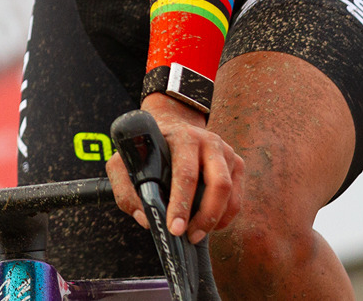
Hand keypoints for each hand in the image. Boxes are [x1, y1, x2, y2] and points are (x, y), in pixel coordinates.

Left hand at [105, 94, 243, 245]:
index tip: (174, 229)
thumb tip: (146, 219)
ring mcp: (226, 152)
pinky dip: (224, 216)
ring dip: (215, 220)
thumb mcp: (125, 161)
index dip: (181, 205)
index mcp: (183, 137)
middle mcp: (209, 141)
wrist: (172, 125)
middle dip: (205, 216)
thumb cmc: (148, 148)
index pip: (186, 174)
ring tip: (196, 234)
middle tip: (189, 237)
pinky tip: (207, 224)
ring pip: (230, 194)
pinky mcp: (237, 164)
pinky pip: (237, 198)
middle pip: (218, 184)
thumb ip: (126, 190)